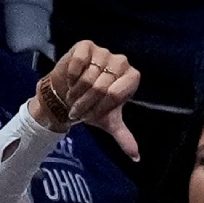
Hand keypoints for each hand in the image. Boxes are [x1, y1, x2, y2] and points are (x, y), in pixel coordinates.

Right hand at [31, 41, 139, 159]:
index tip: (89, 115)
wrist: (67, 92)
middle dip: (86, 102)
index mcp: (132, 78)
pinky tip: (70, 78)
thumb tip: (136, 157)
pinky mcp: (87, 45)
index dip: (99, 108)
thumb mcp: (108, 122)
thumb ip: (123, 136)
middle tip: (78, 107)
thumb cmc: (91, 105)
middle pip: (101, 87)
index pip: (115, 95)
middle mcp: (122, 62)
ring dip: (76, 91)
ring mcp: (104, 51)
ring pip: (88, 76)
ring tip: (73, 95)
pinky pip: (78, 62)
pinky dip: (71, 74)